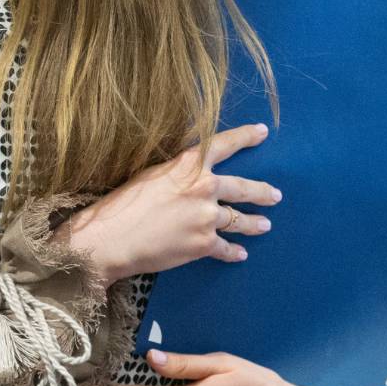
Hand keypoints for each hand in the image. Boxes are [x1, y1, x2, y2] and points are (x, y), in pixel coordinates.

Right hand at [57, 124, 279, 285]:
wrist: (111, 238)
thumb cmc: (122, 204)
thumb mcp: (152, 174)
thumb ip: (177, 172)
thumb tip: (189, 175)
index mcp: (189, 165)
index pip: (225, 144)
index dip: (246, 136)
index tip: (262, 132)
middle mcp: (204, 187)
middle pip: (243, 188)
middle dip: (262, 192)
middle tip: (275, 195)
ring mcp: (207, 217)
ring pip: (239, 219)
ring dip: (254, 223)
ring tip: (265, 225)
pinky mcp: (203, 244)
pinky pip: (225, 248)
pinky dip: (233, 252)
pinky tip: (241, 254)